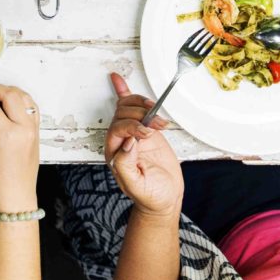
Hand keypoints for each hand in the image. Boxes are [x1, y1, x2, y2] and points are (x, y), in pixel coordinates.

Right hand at [0, 82, 39, 211]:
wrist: (17, 193)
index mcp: (9, 134)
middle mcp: (24, 127)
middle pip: (9, 94)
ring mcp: (33, 127)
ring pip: (22, 96)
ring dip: (7, 90)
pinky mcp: (37, 128)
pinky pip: (31, 105)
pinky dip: (19, 98)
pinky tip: (8, 100)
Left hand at [104, 74, 182, 217]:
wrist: (165, 199)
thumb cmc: (150, 196)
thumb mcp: (137, 186)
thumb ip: (126, 165)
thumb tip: (126, 143)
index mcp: (114, 154)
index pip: (118, 129)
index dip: (132, 127)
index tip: (148, 134)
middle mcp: (120, 141)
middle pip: (123, 114)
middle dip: (140, 115)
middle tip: (156, 126)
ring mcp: (132, 133)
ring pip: (128, 107)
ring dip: (143, 106)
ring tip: (158, 117)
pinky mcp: (144, 130)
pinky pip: (130, 107)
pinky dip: (124, 91)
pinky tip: (117, 80)